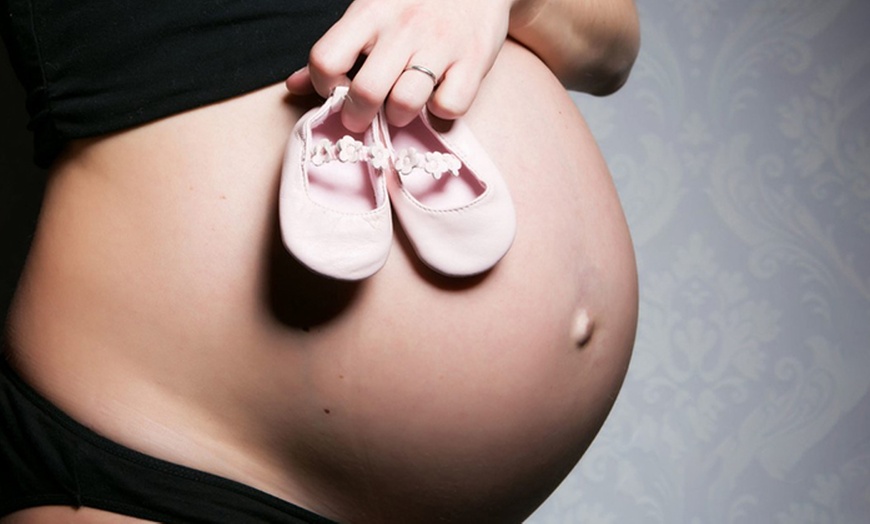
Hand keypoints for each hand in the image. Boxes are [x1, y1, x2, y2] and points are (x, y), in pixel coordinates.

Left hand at [285, 0, 514, 131]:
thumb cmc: (417, 0)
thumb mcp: (371, 12)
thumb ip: (336, 50)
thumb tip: (295, 86)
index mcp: (370, 12)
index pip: (325, 59)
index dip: (324, 86)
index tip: (337, 89)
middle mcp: (404, 26)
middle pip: (366, 92)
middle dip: (358, 116)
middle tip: (364, 116)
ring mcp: (442, 43)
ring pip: (406, 103)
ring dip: (399, 116)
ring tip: (401, 107)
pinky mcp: (474, 60)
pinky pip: (450, 107)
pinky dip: (442, 111)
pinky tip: (438, 96)